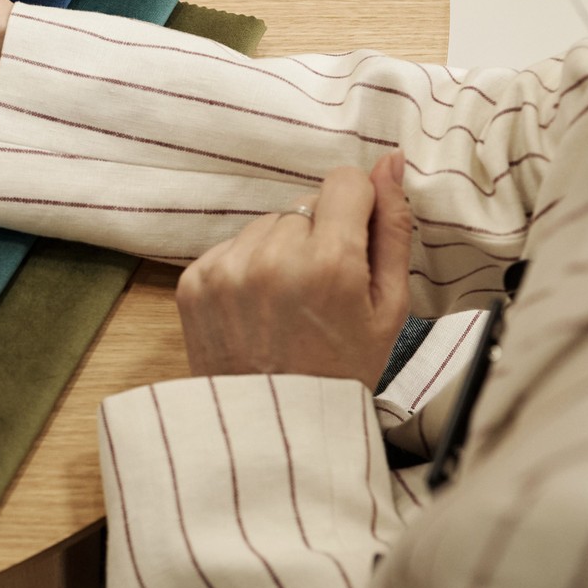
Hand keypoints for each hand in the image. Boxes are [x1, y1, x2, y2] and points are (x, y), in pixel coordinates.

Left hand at [176, 156, 412, 390]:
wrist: (273, 425)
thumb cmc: (343, 369)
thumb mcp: (389, 308)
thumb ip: (393, 228)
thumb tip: (390, 162)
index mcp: (330, 262)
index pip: (345, 182)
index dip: (357, 209)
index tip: (356, 242)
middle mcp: (273, 255)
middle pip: (304, 206)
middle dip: (319, 237)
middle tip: (322, 291)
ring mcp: (227, 266)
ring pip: (268, 225)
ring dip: (281, 251)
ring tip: (288, 304)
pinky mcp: (195, 279)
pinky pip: (233, 248)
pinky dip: (247, 269)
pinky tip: (259, 310)